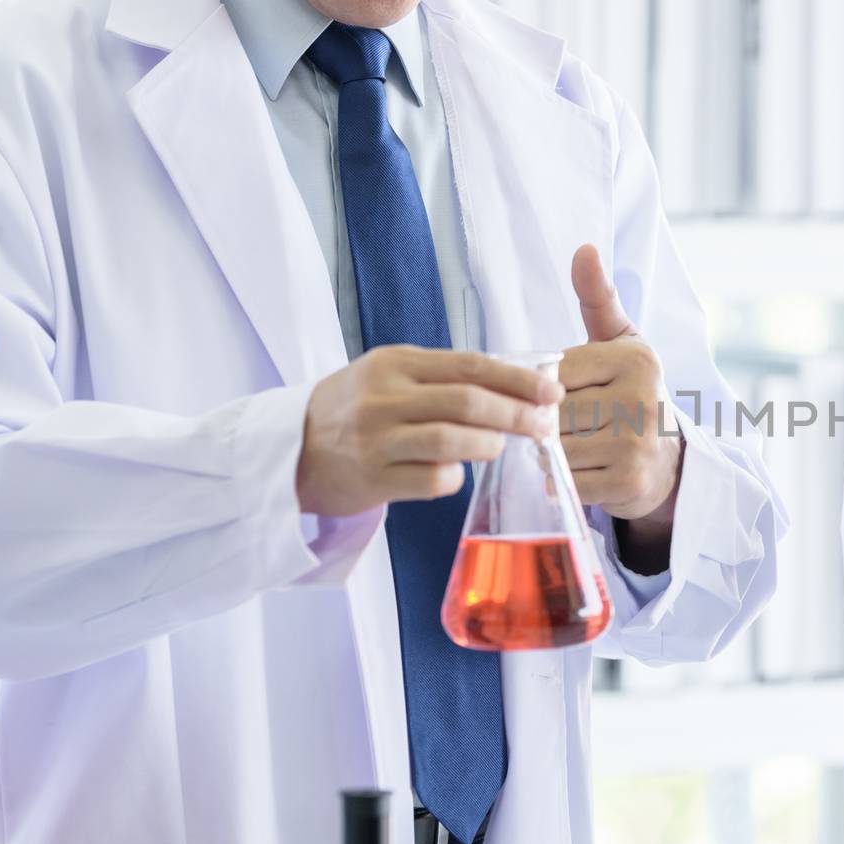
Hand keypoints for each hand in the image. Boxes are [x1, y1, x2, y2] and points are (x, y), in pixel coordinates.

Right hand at [296, 345, 564, 516]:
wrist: (291, 450)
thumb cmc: (356, 409)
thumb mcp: (391, 376)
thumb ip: (445, 377)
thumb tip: (519, 383)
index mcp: (395, 363)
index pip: (470, 365)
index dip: (518, 379)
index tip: (552, 390)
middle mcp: (383, 397)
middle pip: (467, 401)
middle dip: (515, 413)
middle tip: (543, 424)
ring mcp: (375, 440)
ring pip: (451, 440)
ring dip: (489, 444)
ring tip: (500, 446)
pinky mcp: (372, 480)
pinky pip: (433, 480)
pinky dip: (455, 477)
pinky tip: (456, 473)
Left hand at [559, 245, 682, 532]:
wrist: (667, 462)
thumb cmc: (630, 394)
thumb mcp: (620, 342)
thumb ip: (597, 298)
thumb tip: (585, 248)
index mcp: (637, 360)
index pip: (556, 372)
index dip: (546, 387)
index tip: (562, 394)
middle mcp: (642, 400)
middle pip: (553, 411)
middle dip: (547, 421)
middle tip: (564, 425)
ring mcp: (637, 445)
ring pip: (556, 447)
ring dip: (551, 452)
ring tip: (571, 445)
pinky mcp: (628, 483)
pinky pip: (566, 480)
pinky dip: (561, 479)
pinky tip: (578, 470)